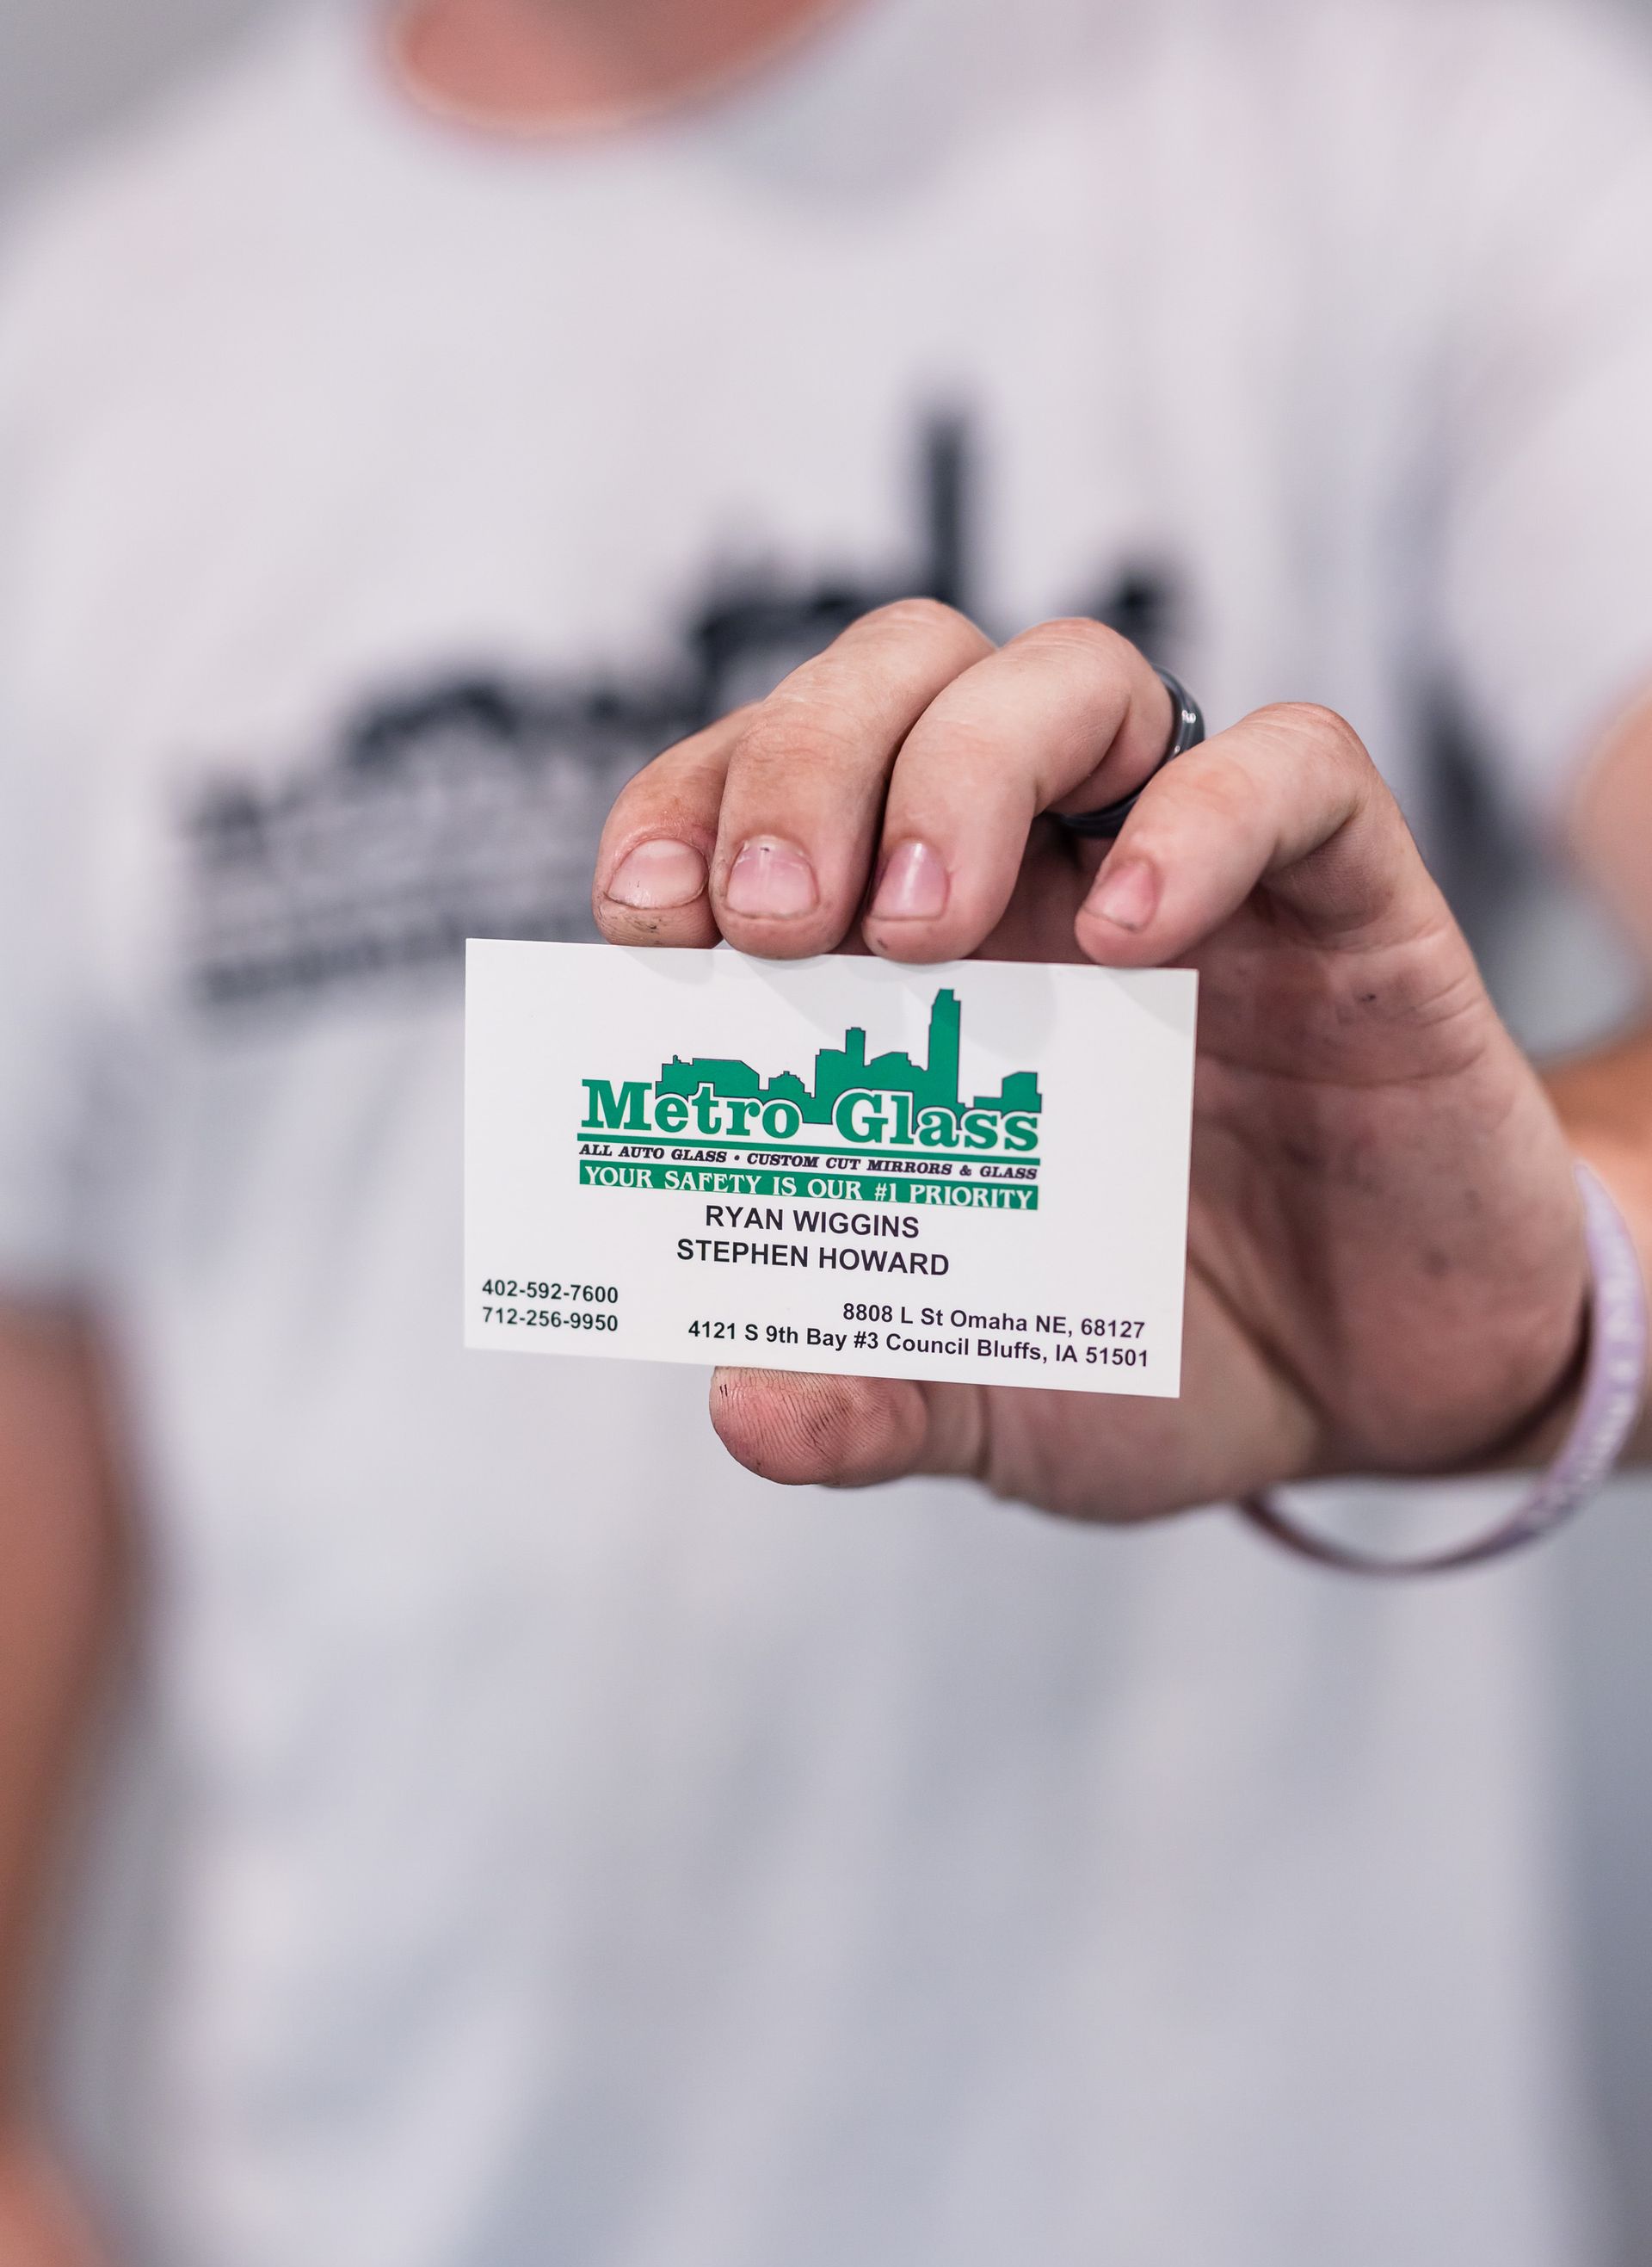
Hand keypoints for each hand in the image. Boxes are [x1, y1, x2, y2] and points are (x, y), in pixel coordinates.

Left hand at [592, 600, 1588, 1518]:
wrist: (1388, 1389)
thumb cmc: (1164, 1355)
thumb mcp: (996, 1402)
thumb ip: (872, 1399)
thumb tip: (742, 1408)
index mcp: (914, 963)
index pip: (770, 791)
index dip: (687, 809)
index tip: (644, 921)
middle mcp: (1040, 881)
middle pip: (903, 679)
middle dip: (807, 762)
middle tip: (777, 919)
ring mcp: (1192, 875)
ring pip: (1071, 679)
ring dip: (964, 767)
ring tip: (918, 933)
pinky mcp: (1351, 902)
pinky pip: (1292, 770)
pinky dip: (1201, 821)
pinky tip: (1133, 941)